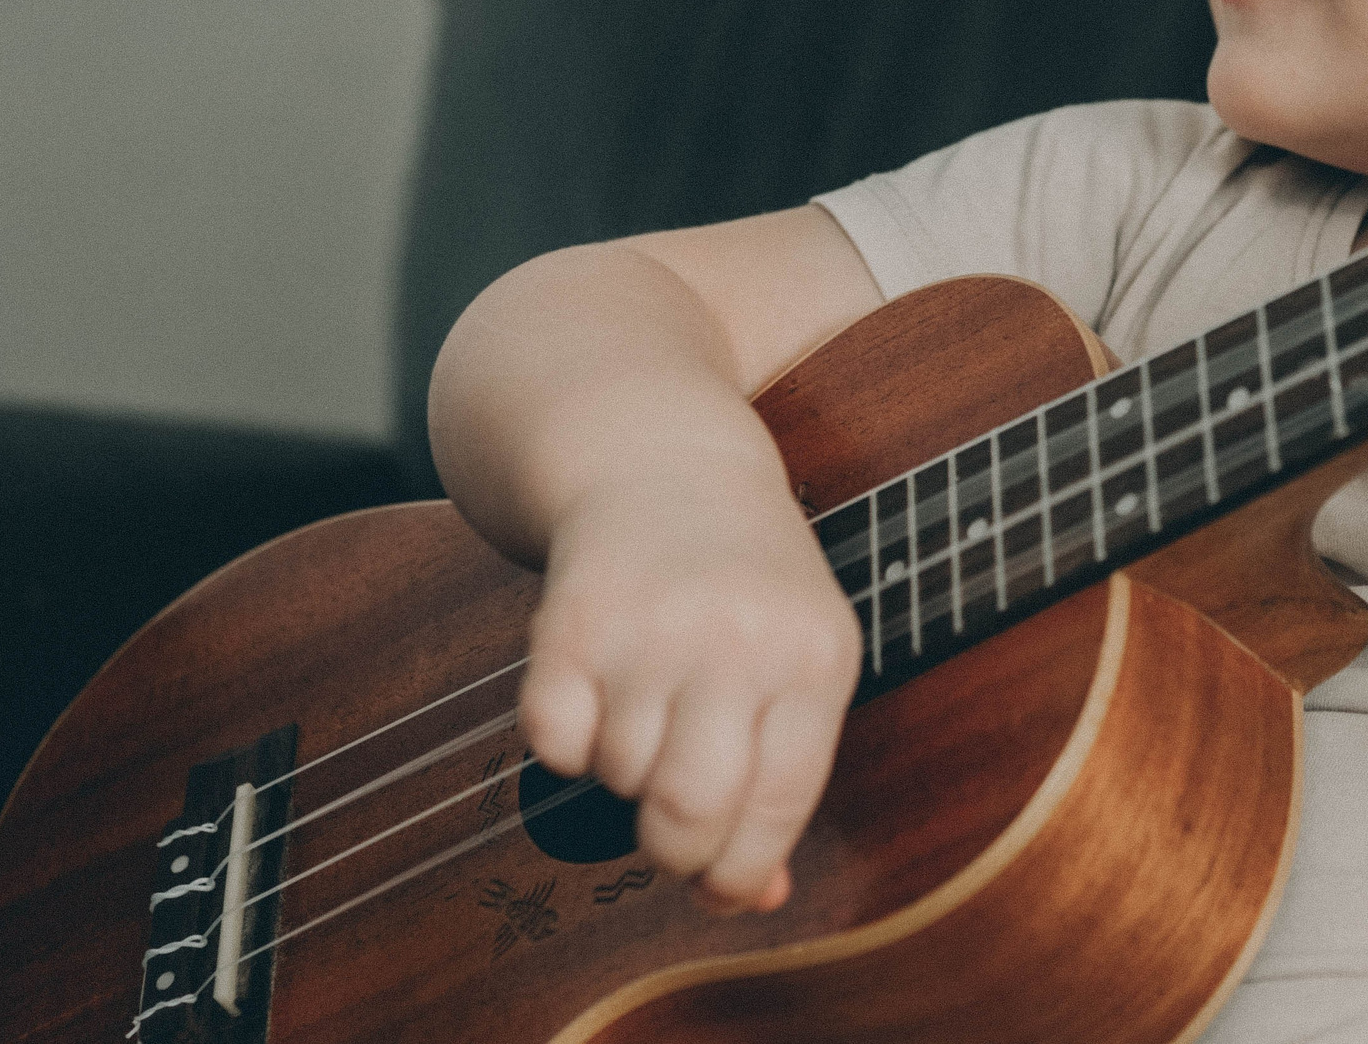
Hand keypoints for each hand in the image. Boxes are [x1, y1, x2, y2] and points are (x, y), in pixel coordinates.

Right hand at [518, 452, 860, 911]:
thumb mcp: (801, 662)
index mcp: (814, 655)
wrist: (668, 465)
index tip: (727, 883)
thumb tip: (757, 902)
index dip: (744, 871)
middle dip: (676, 850)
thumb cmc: (748, 587)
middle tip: (674, 828)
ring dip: (624, 772)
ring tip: (650, 705)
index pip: (779, 805)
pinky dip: (567, 742)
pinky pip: (552, 743)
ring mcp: (650, 625)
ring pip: (619, 777)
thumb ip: (785, 779)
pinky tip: (598, 687)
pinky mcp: (570, 618)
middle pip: (690, 809)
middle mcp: (737, 637)